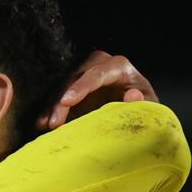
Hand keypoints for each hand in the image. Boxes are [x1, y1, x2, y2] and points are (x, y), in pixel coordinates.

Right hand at [38, 50, 158, 129]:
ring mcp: (83, 75)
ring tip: (45, 126)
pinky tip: (41, 123)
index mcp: (119, 67)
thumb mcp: (150, 107)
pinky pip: (57, 96)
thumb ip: (144, 102)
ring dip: (52, 107)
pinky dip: (49, 110)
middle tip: (54, 122)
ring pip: (62, 86)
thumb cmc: (144, 106)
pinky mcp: (73, 87)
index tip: (66, 101)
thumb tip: (132, 95)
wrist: (137, 109)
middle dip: (61, 100)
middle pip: (74, 78)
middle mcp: (98, 66)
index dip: (80, 87)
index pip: (97, 73)